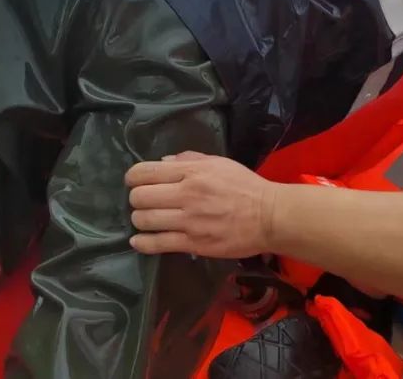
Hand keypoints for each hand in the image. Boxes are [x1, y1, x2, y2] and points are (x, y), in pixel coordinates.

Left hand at [125, 152, 277, 257]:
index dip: (133, 177)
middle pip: (139, 197)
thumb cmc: (244, 186)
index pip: (145, 172)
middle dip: (136, 199)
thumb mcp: (218, 163)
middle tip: (143, 202)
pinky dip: (143, 242)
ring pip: (145, 220)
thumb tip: (162, 162)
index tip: (134, 182)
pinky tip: (139, 240)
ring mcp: (189, 221)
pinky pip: (158, 243)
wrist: (269, 217)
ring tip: (145, 220)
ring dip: (139, 220)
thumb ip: (188, 159)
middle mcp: (186, 194)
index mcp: (191, 172)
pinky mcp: (194, 243)